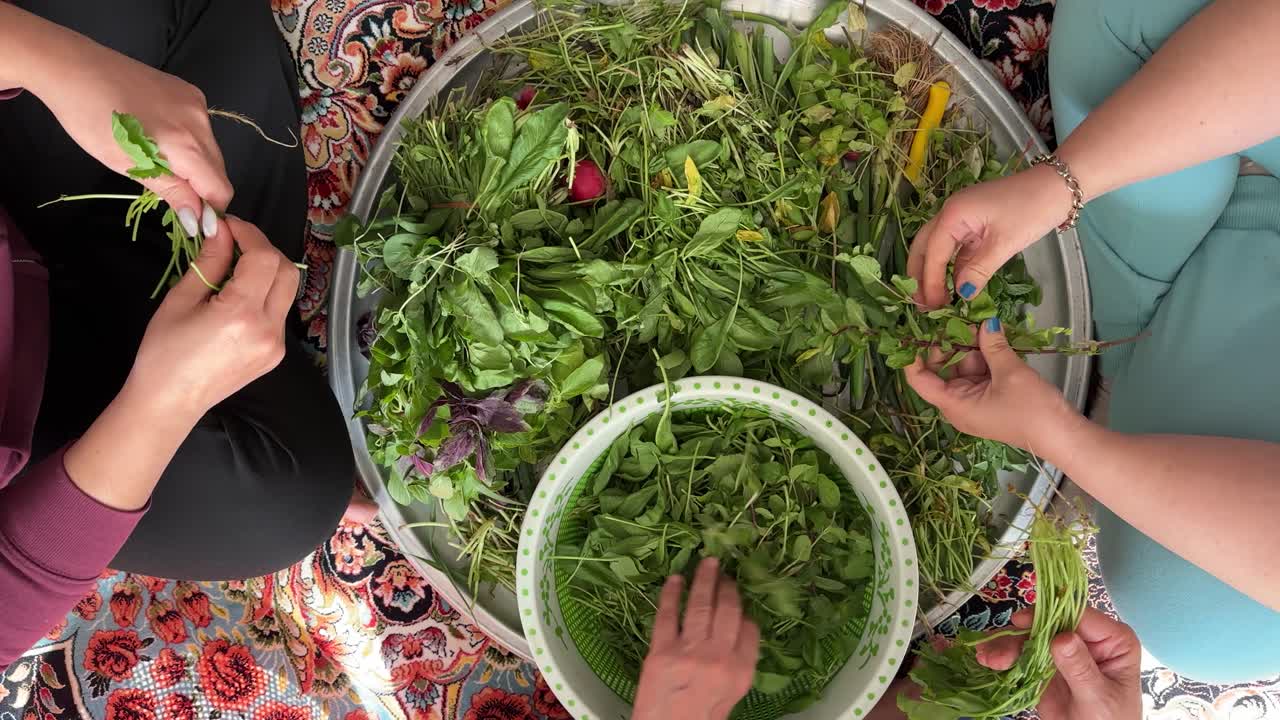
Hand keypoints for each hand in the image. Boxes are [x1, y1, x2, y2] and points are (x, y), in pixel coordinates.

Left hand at [22, 13, 231, 233]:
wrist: (74, 67)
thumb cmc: (90, 118)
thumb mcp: (127, 165)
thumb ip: (170, 191)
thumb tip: (196, 220)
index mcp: (185, 144)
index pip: (220, 189)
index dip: (208, 209)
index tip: (188, 216)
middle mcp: (200, 122)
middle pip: (218, 170)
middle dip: (200, 186)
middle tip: (167, 188)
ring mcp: (197, 104)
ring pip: (211, 149)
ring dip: (194, 163)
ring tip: (157, 156)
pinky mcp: (190, 92)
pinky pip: (201, 129)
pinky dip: (188, 141)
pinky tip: (159, 133)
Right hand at [126, 216, 297, 422]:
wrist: (170, 402)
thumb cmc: (164, 353)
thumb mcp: (181, 300)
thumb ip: (209, 262)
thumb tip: (222, 229)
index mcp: (243, 315)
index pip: (265, 258)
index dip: (250, 234)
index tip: (228, 226)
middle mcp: (269, 329)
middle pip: (287, 271)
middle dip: (264, 249)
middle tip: (235, 242)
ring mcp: (278, 344)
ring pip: (286, 292)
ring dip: (267, 271)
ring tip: (233, 268)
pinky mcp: (277, 354)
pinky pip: (279, 312)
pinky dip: (264, 294)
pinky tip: (237, 297)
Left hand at [631, 558, 760, 719]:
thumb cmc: (700, 719)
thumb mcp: (731, 697)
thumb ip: (735, 664)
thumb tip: (736, 632)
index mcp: (740, 672)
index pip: (750, 631)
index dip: (744, 611)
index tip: (738, 597)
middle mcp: (718, 658)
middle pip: (727, 612)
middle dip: (727, 587)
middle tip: (725, 570)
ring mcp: (689, 653)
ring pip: (700, 607)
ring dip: (704, 580)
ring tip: (706, 562)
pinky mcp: (660, 652)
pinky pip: (667, 615)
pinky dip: (670, 595)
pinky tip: (674, 579)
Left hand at [902, 318, 1080, 453]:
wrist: (1062, 435)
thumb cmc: (1032, 410)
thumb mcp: (1010, 373)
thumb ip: (993, 345)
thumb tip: (985, 322)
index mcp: (954, 405)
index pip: (920, 380)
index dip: (913, 357)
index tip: (914, 332)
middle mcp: (959, 405)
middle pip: (942, 370)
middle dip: (949, 344)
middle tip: (957, 317)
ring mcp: (975, 401)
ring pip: (962, 368)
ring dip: (969, 346)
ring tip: (977, 321)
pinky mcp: (990, 397)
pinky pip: (979, 373)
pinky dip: (984, 356)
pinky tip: (990, 335)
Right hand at [908, 164, 1071, 307]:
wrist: (1058, 185)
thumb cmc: (1032, 209)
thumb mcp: (1005, 243)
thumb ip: (979, 270)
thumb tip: (962, 294)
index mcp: (953, 214)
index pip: (934, 253)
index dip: (930, 281)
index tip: (931, 305)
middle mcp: (951, 213)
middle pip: (924, 247)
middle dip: (918, 274)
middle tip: (919, 302)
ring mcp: (963, 217)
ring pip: (938, 247)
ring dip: (934, 271)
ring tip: (933, 298)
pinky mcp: (975, 223)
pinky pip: (956, 247)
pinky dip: (952, 266)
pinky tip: (954, 284)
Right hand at [976, 608, 1141, 719]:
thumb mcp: (1098, 698)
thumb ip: (1080, 668)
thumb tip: (1062, 637)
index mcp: (1112, 640)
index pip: (1079, 616)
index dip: (1049, 615)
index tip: (1021, 622)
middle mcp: (1088, 638)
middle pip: (1049, 622)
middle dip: (1019, 634)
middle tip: (997, 653)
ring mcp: (1065, 649)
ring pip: (1031, 635)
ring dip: (1006, 644)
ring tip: (988, 659)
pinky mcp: (1046, 662)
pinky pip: (1023, 651)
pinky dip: (1004, 654)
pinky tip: (988, 659)